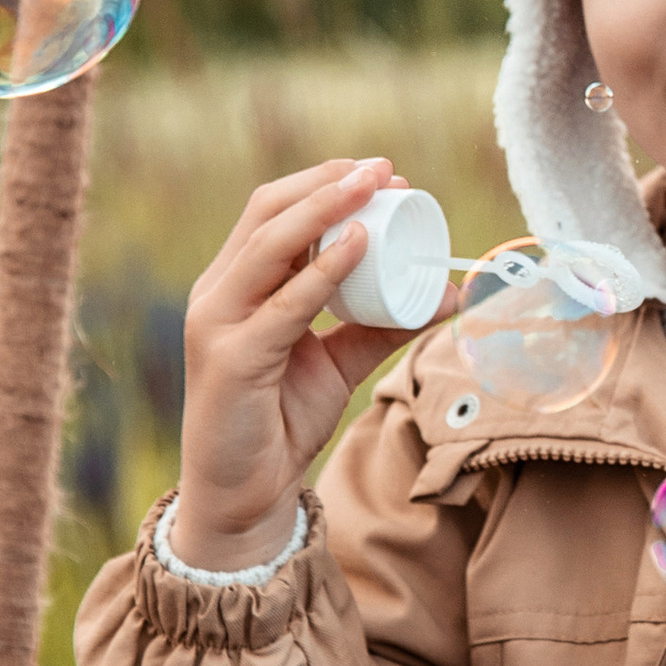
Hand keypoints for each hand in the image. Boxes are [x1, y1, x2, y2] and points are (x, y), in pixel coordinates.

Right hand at [170, 158, 413, 568]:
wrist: (243, 495)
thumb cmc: (281, 421)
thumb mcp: (341, 361)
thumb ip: (383, 325)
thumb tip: (448, 294)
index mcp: (236, 284)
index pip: (275, 212)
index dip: (326, 184)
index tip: (385, 175)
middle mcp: (218, 293)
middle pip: (267, 213)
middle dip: (327, 183)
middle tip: (384, 170)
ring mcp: (217, 324)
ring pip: (269, 245)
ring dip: (325, 208)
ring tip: (374, 187)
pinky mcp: (230, 359)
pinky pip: (283, 305)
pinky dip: (323, 270)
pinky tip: (358, 245)